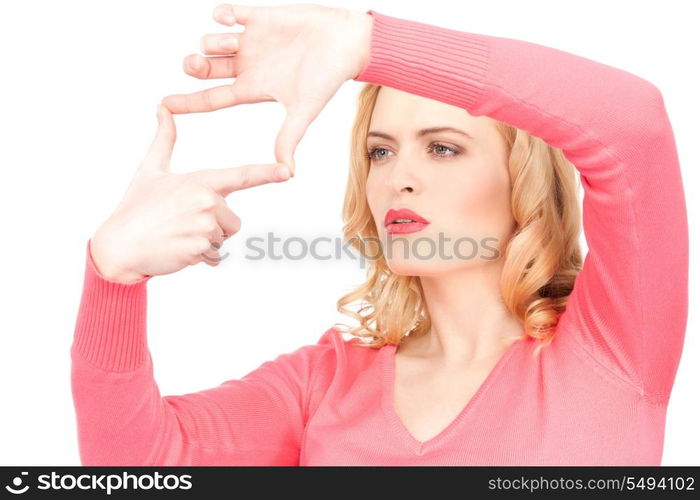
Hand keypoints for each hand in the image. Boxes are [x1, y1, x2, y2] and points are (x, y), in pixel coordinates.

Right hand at [90, 104, 291, 283]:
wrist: (119, 245)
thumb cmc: (136, 206)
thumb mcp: (150, 170)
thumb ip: (165, 140)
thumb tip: (162, 108)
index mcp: (201, 182)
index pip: (241, 176)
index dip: (266, 173)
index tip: (287, 171)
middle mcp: (207, 202)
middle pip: (233, 220)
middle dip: (215, 226)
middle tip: (183, 224)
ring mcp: (204, 227)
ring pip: (223, 239)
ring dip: (206, 242)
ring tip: (178, 235)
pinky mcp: (200, 249)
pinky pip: (213, 256)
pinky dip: (199, 257)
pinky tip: (177, 249)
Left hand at [160, 3, 372, 173]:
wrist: (347, 43)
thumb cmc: (328, 78)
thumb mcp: (304, 110)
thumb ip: (289, 137)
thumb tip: (286, 172)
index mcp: (254, 89)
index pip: (213, 99)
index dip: (188, 102)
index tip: (163, 105)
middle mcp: (249, 66)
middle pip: (208, 69)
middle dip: (195, 66)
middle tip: (195, 65)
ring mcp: (253, 42)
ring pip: (214, 41)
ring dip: (210, 42)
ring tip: (224, 42)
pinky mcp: (261, 17)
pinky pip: (229, 13)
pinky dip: (222, 15)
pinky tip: (227, 19)